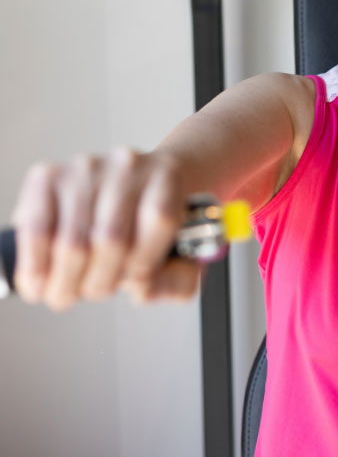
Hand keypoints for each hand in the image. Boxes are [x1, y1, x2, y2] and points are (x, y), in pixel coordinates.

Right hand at [11, 148, 199, 308]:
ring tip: (69, 291)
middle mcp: (126, 165)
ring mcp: (84, 167)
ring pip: (73, 242)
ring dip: (68, 282)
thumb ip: (178, 279)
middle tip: (95, 292)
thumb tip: (143, 290)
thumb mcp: (183, 248)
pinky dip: (37, 266)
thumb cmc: (151, 221)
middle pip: (111, 238)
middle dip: (100, 283)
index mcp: (167, 176)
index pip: (159, 220)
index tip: (135, 282)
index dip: (145, 262)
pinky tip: (42, 281)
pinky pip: (36, 231)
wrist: (129, 182)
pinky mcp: (47, 176)